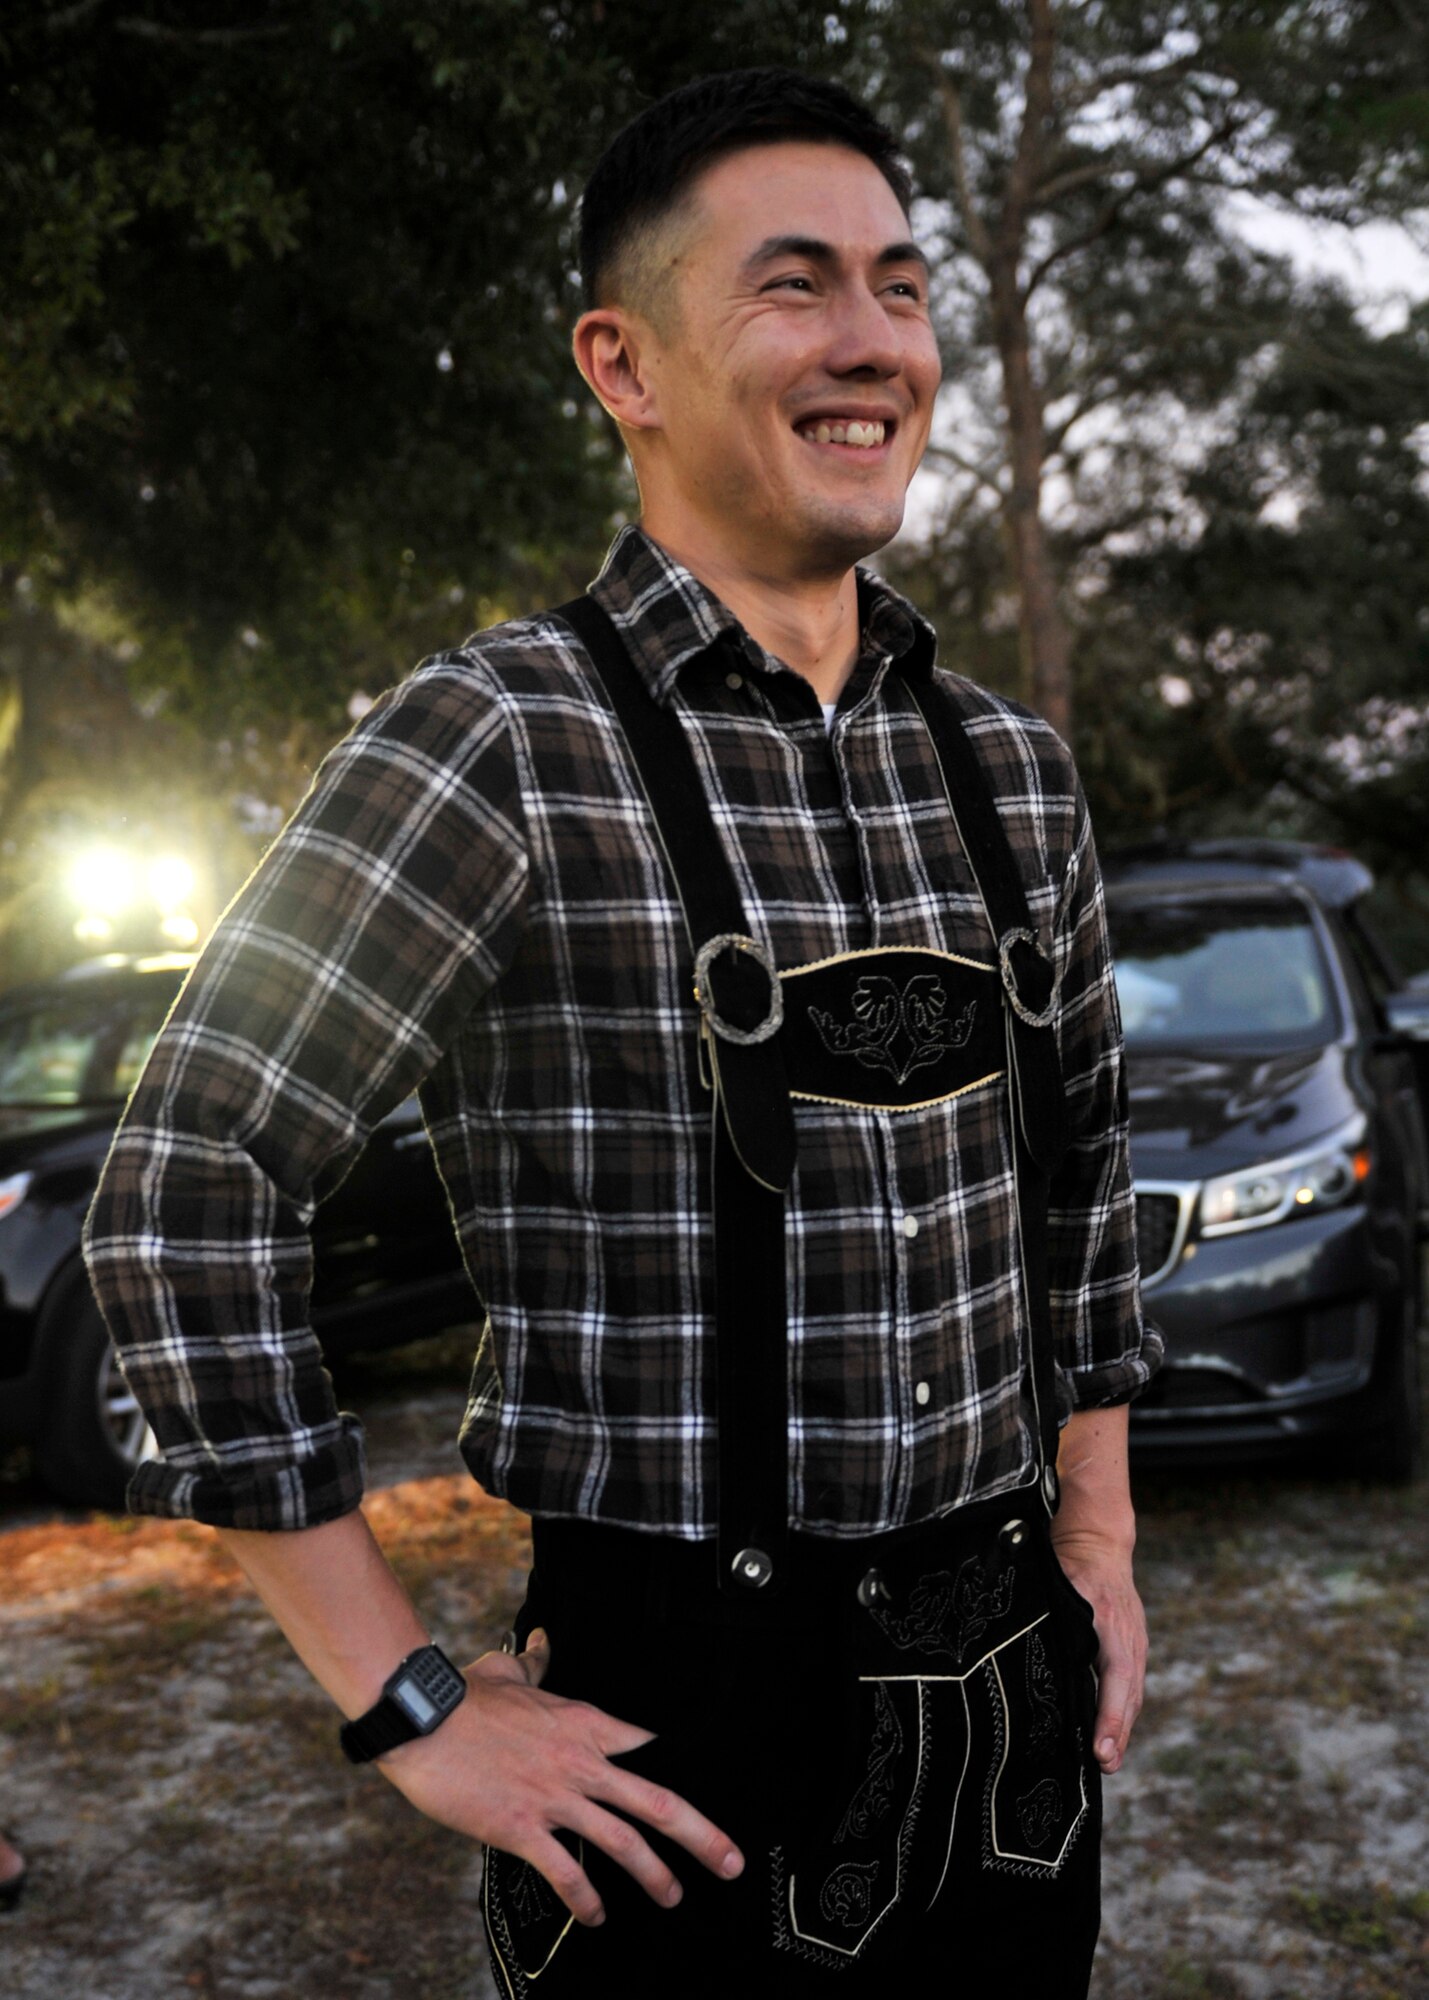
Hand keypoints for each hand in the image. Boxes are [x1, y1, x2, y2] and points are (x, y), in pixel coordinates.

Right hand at [375, 1628, 744, 1926]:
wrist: (424, 1720)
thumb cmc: (464, 1694)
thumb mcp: (508, 1669)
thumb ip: (534, 1661)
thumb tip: (543, 1642)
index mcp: (585, 1722)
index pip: (646, 1746)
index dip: (674, 1766)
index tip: (700, 1786)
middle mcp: (581, 1763)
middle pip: (658, 1802)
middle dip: (702, 1835)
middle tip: (731, 1860)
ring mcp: (556, 1798)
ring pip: (624, 1842)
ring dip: (655, 1875)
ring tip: (673, 1896)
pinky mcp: (524, 1828)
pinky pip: (567, 1871)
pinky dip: (586, 1898)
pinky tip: (596, 1916)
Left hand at [1050, 1529, 1146, 1774]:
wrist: (1099, 1540)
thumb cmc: (1070, 1561)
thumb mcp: (1058, 1583)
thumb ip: (1053, 1618)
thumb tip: (1032, 1653)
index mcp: (1109, 1623)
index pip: (1117, 1678)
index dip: (1110, 1717)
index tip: (1102, 1750)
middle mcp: (1129, 1637)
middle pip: (1128, 1695)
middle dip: (1118, 1734)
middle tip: (1104, 1767)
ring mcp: (1135, 1643)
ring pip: (1132, 1694)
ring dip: (1122, 1729)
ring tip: (1108, 1763)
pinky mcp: (1132, 1647)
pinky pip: (1130, 1686)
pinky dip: (1122, 1713)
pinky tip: (1111, 1736)